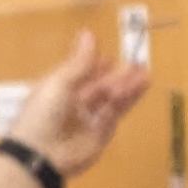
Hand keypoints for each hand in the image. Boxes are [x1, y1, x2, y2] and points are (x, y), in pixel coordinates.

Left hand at [7, 32, 148, 179]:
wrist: (41, 154)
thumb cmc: (44, 112)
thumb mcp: (61, 81)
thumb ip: (80, 61)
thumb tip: (89, 33)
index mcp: (59, 90)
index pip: (81, 75)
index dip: (95, 65)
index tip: (110, 57)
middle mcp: (75, 105)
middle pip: (100, 88)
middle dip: (118, 76)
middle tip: (138, 64)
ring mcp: (89, 122)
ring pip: (111, 101)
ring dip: (128, 87)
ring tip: (145, 74)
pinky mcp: (100, 136)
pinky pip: (114, 116)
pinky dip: (126, 103)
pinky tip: (137, 89)